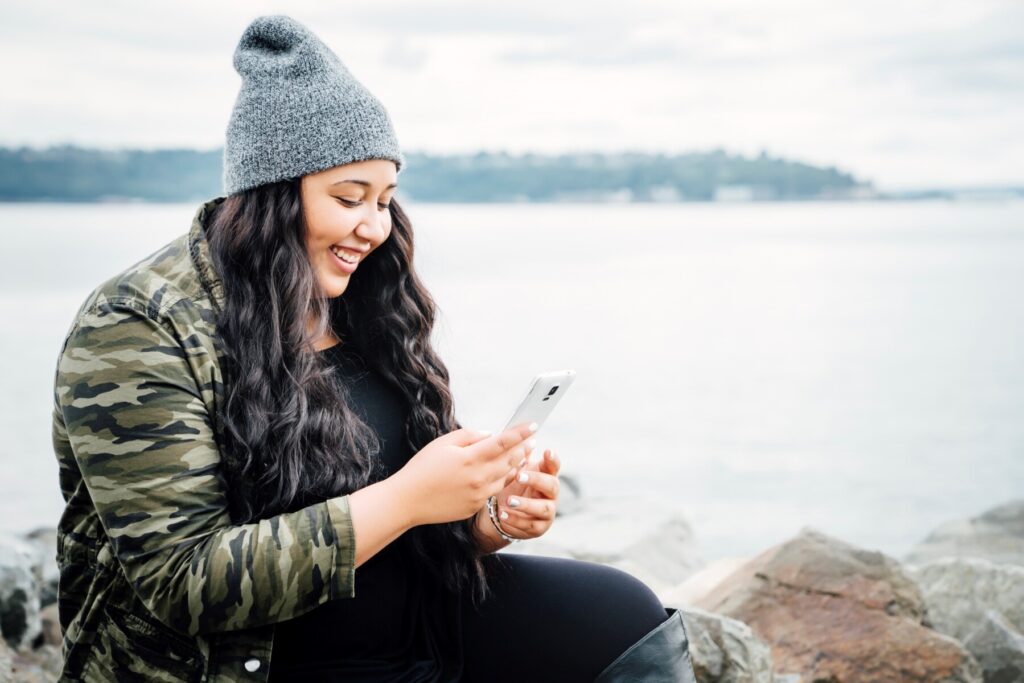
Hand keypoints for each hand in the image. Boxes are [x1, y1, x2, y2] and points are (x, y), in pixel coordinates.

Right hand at [393, 423, 537, 526]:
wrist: (407, 501)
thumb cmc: (422, 469)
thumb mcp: (442, 443)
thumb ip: (469, 436)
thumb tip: (490, 434)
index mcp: (471, 459)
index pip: (504, 442)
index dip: (520, 433)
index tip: (533, 425)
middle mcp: (479, 478)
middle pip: (511, 460)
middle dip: (523, 448)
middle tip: (531, 439)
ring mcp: (479, 495)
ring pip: (506, 476)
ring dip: (517, 464)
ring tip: (523, 454)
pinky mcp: (475, 506)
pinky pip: (495, 490)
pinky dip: (504, 479)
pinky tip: (505, 472)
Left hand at [478, 446, 560, 541]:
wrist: (501, 513)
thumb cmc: (509, 485)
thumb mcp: (512, 469)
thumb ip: (516, 455)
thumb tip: (516, 434)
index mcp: (544, 474)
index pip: (553, 465)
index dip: (552, 459)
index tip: (547, 451)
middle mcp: (549, 493)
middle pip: (552, 485)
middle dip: (536, 480)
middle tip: (519, 475)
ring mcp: (546, 511)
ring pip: (543, 508)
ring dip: (526, 504)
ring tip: (509, 501)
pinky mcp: (539, 527)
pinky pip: (530, 525)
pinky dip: (516, 520)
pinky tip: (503, 514)